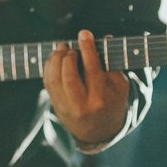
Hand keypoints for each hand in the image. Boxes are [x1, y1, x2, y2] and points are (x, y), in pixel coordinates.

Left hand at [44, 30, 130, 147]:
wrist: (98, 133)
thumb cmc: (111, 104)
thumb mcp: (120, 87)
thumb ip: (112, 64)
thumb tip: (104, 38)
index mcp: (100, 99)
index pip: (92, 70)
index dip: (87, 49)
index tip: (84, 34)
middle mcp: (81, 105)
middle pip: (69, 76)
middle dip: (68, 56)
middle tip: (70, 45)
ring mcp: (66, 107)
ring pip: (53, 80)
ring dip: (55, 59)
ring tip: (61, 48)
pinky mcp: (55, 105)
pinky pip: (47, 83)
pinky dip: (49, 67)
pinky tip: (55, 59)